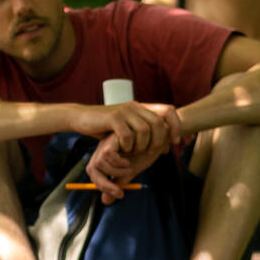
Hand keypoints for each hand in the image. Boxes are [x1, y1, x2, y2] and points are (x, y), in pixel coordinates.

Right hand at [69, 100, 184, 157]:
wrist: (82, 118)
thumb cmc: (107, 127)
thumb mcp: (130, 129)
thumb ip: (147, 135)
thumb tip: (167, 146)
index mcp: (142, 108)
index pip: (169, 110)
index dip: (176, 126)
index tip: (176, 142)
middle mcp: (135, 106)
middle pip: (159, 122)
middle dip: (159, 141)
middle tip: (151, 152)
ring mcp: (124, 111)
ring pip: (144, 130)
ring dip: (142, 145)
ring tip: (134, 152)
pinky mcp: (113, 117)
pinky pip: (127, 135)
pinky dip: (128, 146)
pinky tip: (123, 150)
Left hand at [82, 132, 162, 203]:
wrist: (158, 137)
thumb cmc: (144, 152)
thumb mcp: (130, 171)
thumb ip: (118, 183)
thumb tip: (105, 201)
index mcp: (105, 157)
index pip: (93, 173)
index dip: (102, 186)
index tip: (118, 194)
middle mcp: (104, 149)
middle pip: (92, 169)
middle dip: (105, 185)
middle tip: (120, 192)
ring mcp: (108, 142)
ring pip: (100, 162)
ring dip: (116, 171)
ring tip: (130, 168)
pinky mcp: (114, 136)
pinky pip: (108, 154)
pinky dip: (118, 161)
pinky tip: (130, 159)